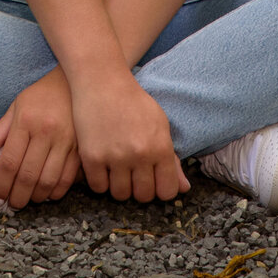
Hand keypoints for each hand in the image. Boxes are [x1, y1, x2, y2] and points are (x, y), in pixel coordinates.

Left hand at [0, 66, 79, 209]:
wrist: (74, 82)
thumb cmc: (43, 94)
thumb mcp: (18, 104)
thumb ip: (2, 128)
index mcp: (26, 122)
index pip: (9, 162)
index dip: (0, 184)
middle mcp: (45, 133)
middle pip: (27, 176)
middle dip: (17, 196)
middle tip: (12, 204)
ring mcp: (65, 141)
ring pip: (48, 181)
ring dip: (36, 197)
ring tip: (28, 199)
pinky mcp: (80, 148)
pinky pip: (67, 178)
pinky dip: (56, 191)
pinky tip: (48, 193)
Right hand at [71, 70, 189, 203]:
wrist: (102, 81)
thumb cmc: (134, 102)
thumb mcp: (159, 125)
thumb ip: (171, 160)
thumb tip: (184, 189)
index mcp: (160, 147)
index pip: (167, 191)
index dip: (160, 189)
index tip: (152, 181)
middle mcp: (140, 154)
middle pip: (142, 196)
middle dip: (138, 188)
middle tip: (132, 174)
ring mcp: (115, 157)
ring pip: (120, 194)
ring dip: (118, 186)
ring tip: (117, 169)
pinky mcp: (92, 156)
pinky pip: (97, 187)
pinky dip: (99, 181)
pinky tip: (102, 166)